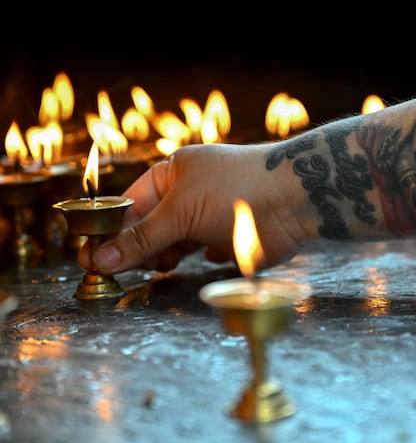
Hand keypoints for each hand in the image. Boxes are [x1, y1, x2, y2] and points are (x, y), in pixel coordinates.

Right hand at [78, 142, 305, 274]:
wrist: (294, 200)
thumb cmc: (235, 191)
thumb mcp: (180, 213)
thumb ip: (142, 239)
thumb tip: (101, 259)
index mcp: (172, 173)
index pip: (130, 205)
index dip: (113, 232)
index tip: (95, 258)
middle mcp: (190, 192)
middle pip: (151, 227)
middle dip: (141, 248)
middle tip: (131, 268)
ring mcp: (210, 215)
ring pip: (176, 243)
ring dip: (169, 256)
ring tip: (170, 263)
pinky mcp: (231, 238)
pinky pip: (205, 252)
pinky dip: (203, 257)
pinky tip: (211, 254)